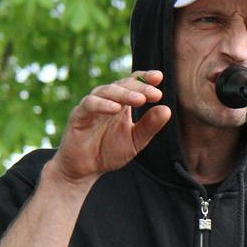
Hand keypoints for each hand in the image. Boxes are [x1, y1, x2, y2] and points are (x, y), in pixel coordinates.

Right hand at [49, 70, 171, 183]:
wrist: (85, 169)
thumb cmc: (109, 151)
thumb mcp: (135, 140)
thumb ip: (149, 126)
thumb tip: (167, 109)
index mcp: (122, 103)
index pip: (133, 83)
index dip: (145, 77)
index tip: (159, 77)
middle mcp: (107, 100)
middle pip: (122, 85)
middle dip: (139, 87)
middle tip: (154, 93)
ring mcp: (92, 106)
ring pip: (106, 91)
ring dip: (123, 94)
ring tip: (139, 100)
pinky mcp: (78, 115)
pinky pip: (89, 105)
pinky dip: (102, 105)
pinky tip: (116, 109)